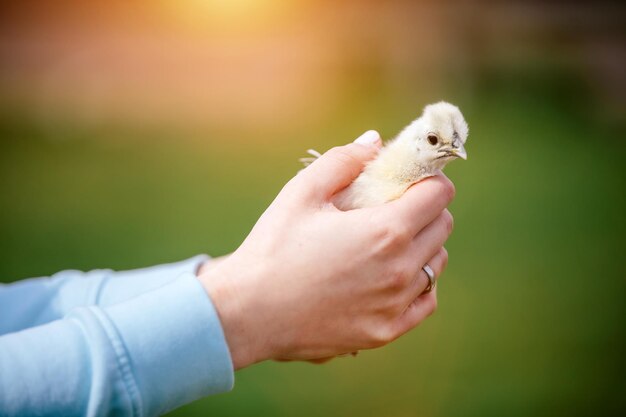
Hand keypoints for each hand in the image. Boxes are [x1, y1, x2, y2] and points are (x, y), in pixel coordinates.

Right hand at [197, 132, 454, 369]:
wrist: (249, 313)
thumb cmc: (273, 248)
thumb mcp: (302, 193)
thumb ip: (344, 161)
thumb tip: (375, 142)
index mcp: (386, 231)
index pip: (439, 194)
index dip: (428, 178)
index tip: (411, 178)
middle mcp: (401, 269)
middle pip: (443, 226)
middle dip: (427, 208)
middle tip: (396, 206)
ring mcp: (396, 305)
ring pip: (436, 263)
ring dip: (424, 245)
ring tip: (390, 242)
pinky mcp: (386, 332)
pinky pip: (425, 301)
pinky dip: (418, 283)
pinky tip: (393, 276)